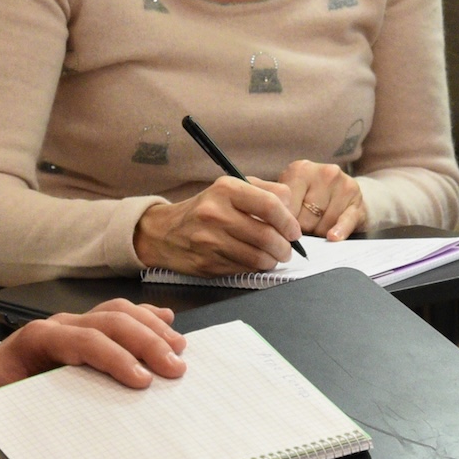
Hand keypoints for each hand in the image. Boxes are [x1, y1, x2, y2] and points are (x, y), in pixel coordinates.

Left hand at [0, 300, 185, 441]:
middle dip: (146, 341)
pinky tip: (166, 321)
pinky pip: (114, 315)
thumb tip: (69, 434)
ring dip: (151, 327)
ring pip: (115, 312)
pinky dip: (143, 317)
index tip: (143, 381)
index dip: (116, 358)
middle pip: (108, 320)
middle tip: (175, 369)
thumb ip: (31, 416)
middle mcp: (56, 326)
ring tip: (179, 349)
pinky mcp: (78, 330)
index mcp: (36, 342)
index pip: (84, 340)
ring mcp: (69, 324)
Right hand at [134, 177, 304, 274]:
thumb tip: (291, 206)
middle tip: (287, 249)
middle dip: (284, 247)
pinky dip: (255, 268)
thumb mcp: (230, 188)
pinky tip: (253, 261)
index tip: (294, 231)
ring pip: (258, 258)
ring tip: (273, 256)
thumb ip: (264, 191)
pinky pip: (244, 270)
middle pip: (267, 236)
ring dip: (272, 260)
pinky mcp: (207, 263)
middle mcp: (216, 213)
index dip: (288, 221)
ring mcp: (210, 241)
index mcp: (226, 189)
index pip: (270, 205)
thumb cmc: (205, 209)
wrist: (164, 232)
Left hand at [275, 160, 365, 239]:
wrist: (346, 192)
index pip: (286, 206)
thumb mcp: (294, 194)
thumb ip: (282, 206)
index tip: (281, 232)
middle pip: (304, 218)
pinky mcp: (357, 201)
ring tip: (319, 228)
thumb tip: (274, 228)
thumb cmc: (312, 196)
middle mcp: (324, 173)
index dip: (283, 224)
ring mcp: (343, 185)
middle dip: (302, 230)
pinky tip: (333, 237)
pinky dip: (339, 231)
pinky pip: (345, 220)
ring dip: (318, 233)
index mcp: (301, 169)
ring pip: (323, 224)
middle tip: (303, 231)